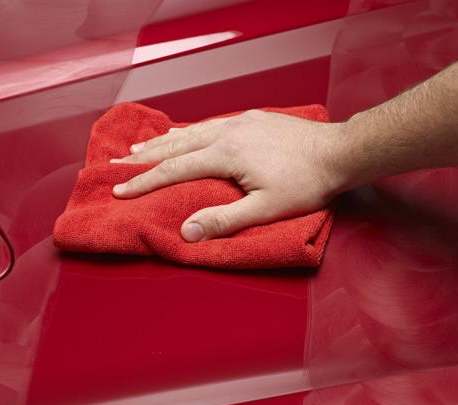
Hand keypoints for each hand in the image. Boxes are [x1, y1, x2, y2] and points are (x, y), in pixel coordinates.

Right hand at [110, 109, 349, 241]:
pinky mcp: (252, 119)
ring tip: (139, 147)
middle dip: (144, 157)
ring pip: (191, 131)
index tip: (120, 190)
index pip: (175, 169)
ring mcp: (240, 122)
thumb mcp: (265, 209)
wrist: (340, 152)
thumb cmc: (306, 184)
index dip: (145, 181)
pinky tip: (183, 133)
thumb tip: (187, 232)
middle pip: (176, 145)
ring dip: (162, 141)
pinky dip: (188, 131)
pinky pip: (209, 124)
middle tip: (117, 164)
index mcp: (226, 154)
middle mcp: (227, 131)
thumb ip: (224, 220)